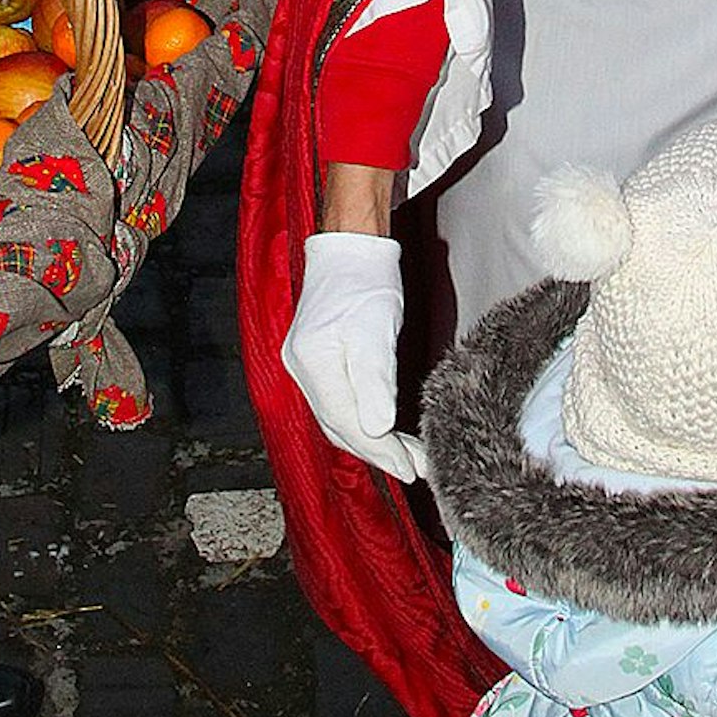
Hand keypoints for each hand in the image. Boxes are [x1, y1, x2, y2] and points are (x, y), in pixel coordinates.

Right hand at [280, 232, 427, 481]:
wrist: (352, 248)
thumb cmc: (366, 281)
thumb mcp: (376, 330)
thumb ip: (375, 381)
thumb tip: (376, 429)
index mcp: (313, 362)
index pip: (346, 422)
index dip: (379, 451)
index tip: (410, 467)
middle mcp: (301, 368)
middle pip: (340, 424)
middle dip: (378, 450)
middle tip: (415, 467)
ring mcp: (305, 365)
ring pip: (339, 416)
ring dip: (372, 438)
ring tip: (408, 455)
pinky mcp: (316, 360)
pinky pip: (339, 401)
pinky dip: (362, 417)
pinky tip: (384, 427)